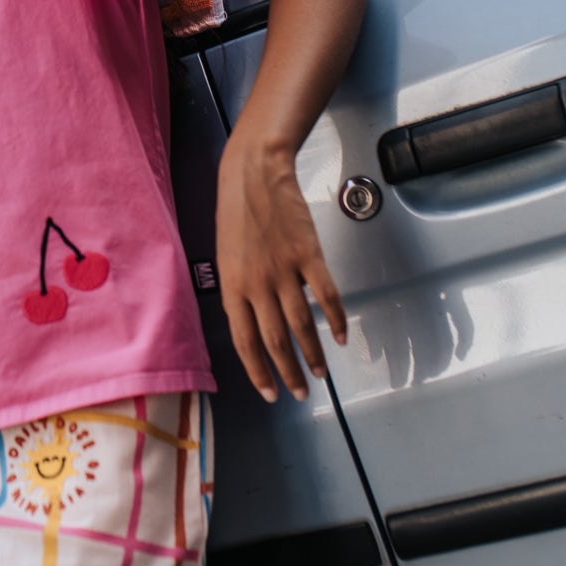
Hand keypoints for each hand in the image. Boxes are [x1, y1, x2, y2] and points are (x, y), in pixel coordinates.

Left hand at [215, 135, 345, 402]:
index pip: (245, 342)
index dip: (258, 372)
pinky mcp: (308, 255)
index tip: (270, 392)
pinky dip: (335, 319)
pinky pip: (326, 296)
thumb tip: (253, 320)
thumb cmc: (235, 210)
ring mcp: (284, 271)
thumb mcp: (225, 256)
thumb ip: (239, 289)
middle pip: (275, 341)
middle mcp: (257, 284)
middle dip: (288, 372)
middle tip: (299, 393)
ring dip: (313, 354)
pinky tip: (339, 335)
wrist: (254, 173)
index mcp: (232, 287)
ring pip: (301, 325)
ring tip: (321, 373)